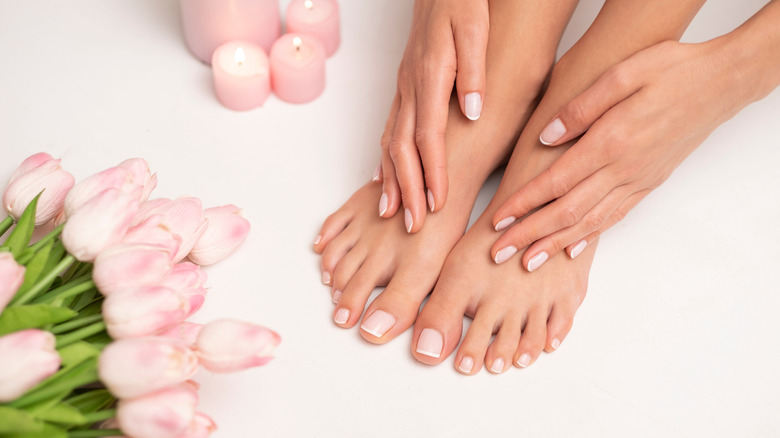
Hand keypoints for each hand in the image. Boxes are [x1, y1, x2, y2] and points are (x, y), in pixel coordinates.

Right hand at [377, 0, 487, 232]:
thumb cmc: (461, 2)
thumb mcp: (475, 27)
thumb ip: (474, 70)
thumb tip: (473, 111)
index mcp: (429, 76)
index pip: (428, 136)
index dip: (432, 173)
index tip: (437, 204)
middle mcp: (410, 88)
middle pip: (402, 148)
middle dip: (407, 189)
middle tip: (412, 224)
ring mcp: (402, 89)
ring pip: (389, 142)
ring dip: (391, 180)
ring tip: (390, 212)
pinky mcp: (403, 88)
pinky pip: (388, 129)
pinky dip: (384, 158)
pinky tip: (382, 177)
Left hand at [490, 39, 759, 270]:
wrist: (722, 83)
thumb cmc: (674, 71)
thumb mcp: (623, 73)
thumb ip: (581, 109)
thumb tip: (547, 137)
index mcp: (611, 142)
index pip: (556, 183)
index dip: (524, 204)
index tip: (498, 220)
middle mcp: (624, 170)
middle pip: (567, 212)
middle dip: (529, 235)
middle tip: (498, 253)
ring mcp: (638, 181)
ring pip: (590, 222)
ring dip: (555, 244)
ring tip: (527, 262)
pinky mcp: (649, 183)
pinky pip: (614, 217)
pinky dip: (590, 236)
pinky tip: (572, 248)